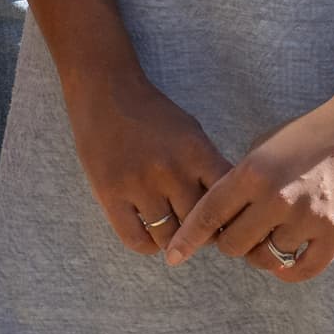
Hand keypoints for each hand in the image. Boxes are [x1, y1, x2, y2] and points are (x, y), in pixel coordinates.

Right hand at [57, 57, 228, 258]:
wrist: (104, 89)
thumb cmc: (152, 113)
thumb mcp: (191, 132)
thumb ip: (210, 168)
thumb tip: (230, 212)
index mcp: (195, 152)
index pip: (227, 203)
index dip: (230, 220)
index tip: (226, 224)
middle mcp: (170, 170)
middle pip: (199, 225)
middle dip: (202, 232)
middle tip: (198, 231)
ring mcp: (138, 183)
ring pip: (169, 236)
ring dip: (174, 240)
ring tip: (173, 232)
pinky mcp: (109, 192)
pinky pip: (135, 239)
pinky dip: (148, 245)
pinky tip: (150, 234)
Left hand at [166, 93, 333, 278]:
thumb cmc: (308, 134)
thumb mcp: (264, 147)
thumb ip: (240, 180)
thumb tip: (220, 214)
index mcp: (253, 172)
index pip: (209, 214)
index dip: (188, 239)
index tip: (172, 256)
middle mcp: (277, 198)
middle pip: (234, 244)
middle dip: (230, 242)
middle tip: (238, 233)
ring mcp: (309, 219)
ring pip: (267, 259)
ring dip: (260, 254)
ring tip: (265, 240)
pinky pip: (302, 270)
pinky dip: (287, 271)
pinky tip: (283, 261)